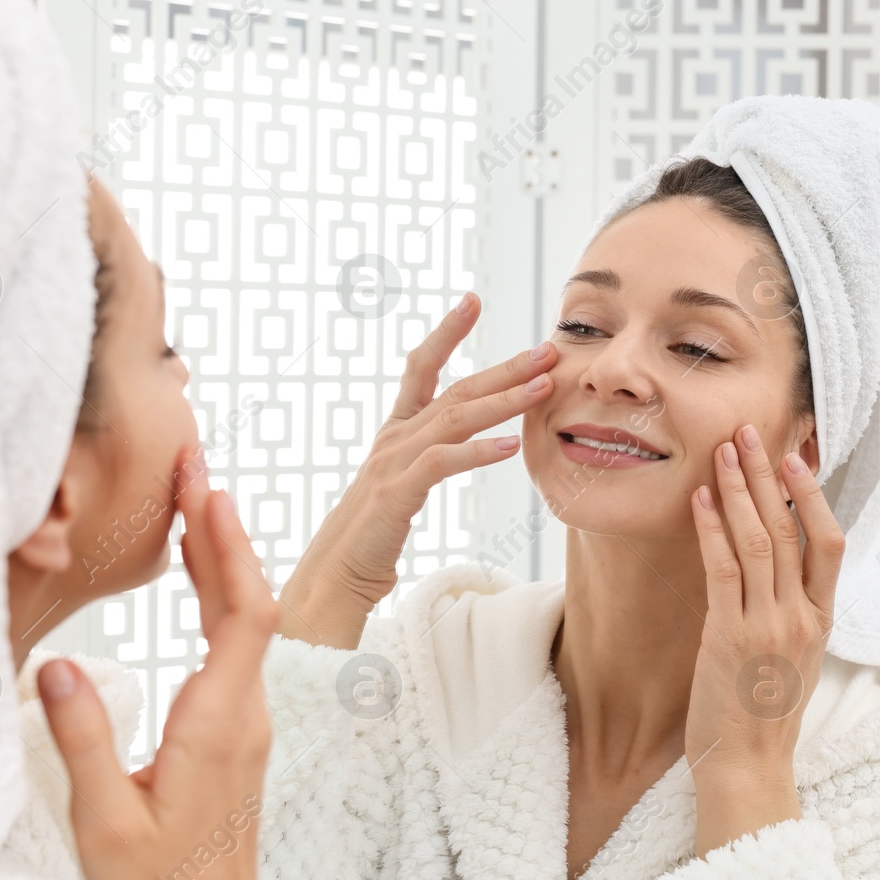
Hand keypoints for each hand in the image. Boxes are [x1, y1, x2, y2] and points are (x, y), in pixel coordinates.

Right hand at [37, 450, 289, 879]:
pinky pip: (237, 641)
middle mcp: (244, 711)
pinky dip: (218, 592)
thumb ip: (83, 739)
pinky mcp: (235, 727)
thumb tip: (56, 666)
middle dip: (224, 529)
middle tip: (195, 465)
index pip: (244, 613)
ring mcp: (245, 718)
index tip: (208, 491)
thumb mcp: (104, 818)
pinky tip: (197, 569)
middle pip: (249, 600)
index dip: (229, 547)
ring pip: (246, 618)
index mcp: (219, 722)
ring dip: (223, 556)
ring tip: (193, 496)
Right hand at [278, 291, 557, 647]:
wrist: (332, 579)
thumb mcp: (401, 487)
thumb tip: (454, 448)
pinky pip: (442, 464)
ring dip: (504, 400)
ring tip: (544, 385)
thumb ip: (426, 460)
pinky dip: (477, 452)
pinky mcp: (396, 493)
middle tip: (547, 347)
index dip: (446, 333)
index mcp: (394, 432)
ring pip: (455, 419)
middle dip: (503, 367)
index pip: (421, 368)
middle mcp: (393, 438)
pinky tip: (509, 446)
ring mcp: (392, 463)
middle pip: (455, 390)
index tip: (471, 300)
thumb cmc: (369, 540)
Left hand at [684, 423, 845, 855]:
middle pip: (791, 528)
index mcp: (821, 621)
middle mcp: (801, 618)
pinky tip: (700, 499)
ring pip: (760, 540)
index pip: (830, 542)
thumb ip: (791, 615)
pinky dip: (712, 529)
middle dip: (769, 475)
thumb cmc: (762, 718)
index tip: (796, 456)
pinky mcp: (729, 638)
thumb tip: (776, 572)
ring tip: (724, 450)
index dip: (813, 494)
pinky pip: (722, 571)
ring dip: (740, 489)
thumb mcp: (792, 661)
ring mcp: (768, 626)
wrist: (747, 769)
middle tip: (750, 431)